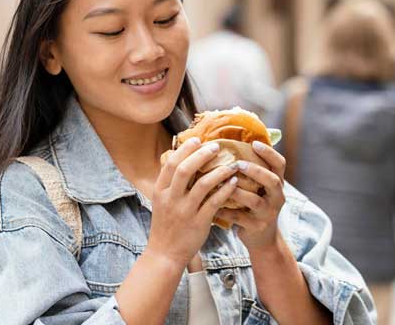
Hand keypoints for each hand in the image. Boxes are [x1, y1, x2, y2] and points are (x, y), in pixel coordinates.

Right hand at [147, 137, 238, 266]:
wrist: (165, 254)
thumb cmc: (165, 226)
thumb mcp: (160, 201)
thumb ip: (168, 182)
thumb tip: (175, 157)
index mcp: (160, 191)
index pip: (170, 163)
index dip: (185, 149)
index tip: (197, 140)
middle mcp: (171, 199)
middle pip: (185, 169)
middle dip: (201, 155)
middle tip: (216, 146)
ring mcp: (184, 211)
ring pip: (202, 184)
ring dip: (219, 171)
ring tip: (231, 164)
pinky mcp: (199, 223)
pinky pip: (214, 202)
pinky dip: (225, 189)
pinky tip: (234, 182)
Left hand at [215, 140, 285, 250]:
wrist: (262, 239)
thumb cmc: (254, 206)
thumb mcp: (258, 188)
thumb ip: (251, 171)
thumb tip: (231, 143)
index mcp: (277, 184)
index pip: (279, 164)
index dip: (269, 153)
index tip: (254, 143)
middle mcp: (277, 197)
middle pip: (272, 180)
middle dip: (255, 171)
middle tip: (237, 164)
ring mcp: (268, 213)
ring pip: (255, 200)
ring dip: (237, 191)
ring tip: (221, 184)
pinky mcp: (257, 227)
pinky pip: (239, 217)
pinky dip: (225, 211)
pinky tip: (212, 205)